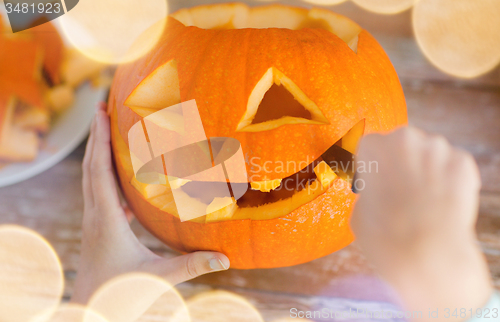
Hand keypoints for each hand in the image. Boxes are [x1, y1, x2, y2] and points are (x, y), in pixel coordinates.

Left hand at [71, 103, 229, 303]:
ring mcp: (94, 220)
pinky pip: (100, 192)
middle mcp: (95, 214)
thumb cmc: (120, 294)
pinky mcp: (98, 227)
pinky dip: (107, 174)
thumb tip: (226, 259)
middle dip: (95, 135)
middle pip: (91, 166)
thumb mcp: (158, 278)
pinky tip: (123, 175)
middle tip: (101, 106)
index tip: (102, 113)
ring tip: (106, 128)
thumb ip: (191, 267)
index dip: (101, 141)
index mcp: (106, 220)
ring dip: (98, 151)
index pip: (100, 172)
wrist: (91, 309)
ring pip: (92, 178)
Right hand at [351, 127, 491, 321]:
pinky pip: (453, 167)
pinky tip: (442, 203)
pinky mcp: (464, 163)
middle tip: (401, 193)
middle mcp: (406, 139)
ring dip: (426, 170)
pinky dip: (449, 181)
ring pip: (429, 154)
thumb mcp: (358, 212)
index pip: (371, 147)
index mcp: (375, 147)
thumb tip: (378, 193)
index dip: (374, 166)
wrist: (427, 256)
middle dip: (402, 164)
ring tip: (424, 201)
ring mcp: (438, 149)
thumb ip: (368, 192)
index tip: (377, 182)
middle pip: (402, 144)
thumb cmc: (385, 236)